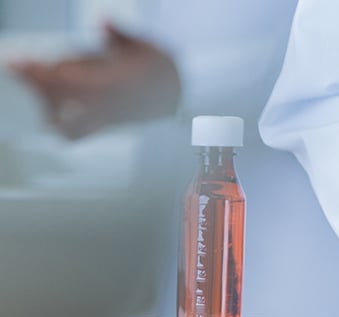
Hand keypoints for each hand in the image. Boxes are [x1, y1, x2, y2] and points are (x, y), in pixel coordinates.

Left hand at [9, 24, 179, 139]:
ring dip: (45, 101)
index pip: (69, 81)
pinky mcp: (102, 125)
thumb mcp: (144, 46)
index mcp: (115, 85)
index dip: (41, 73)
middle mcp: (107, 106)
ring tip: (36, 82)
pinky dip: (57, 124)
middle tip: (17, 65)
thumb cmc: (161, 70)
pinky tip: (50, 109)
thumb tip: (101, 21)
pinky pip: (74, 134)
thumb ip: (119, 34)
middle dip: (36, 82)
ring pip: (62, 120)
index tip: (20, 63)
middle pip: (60, 99)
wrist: (180, 95)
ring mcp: (104, 118)